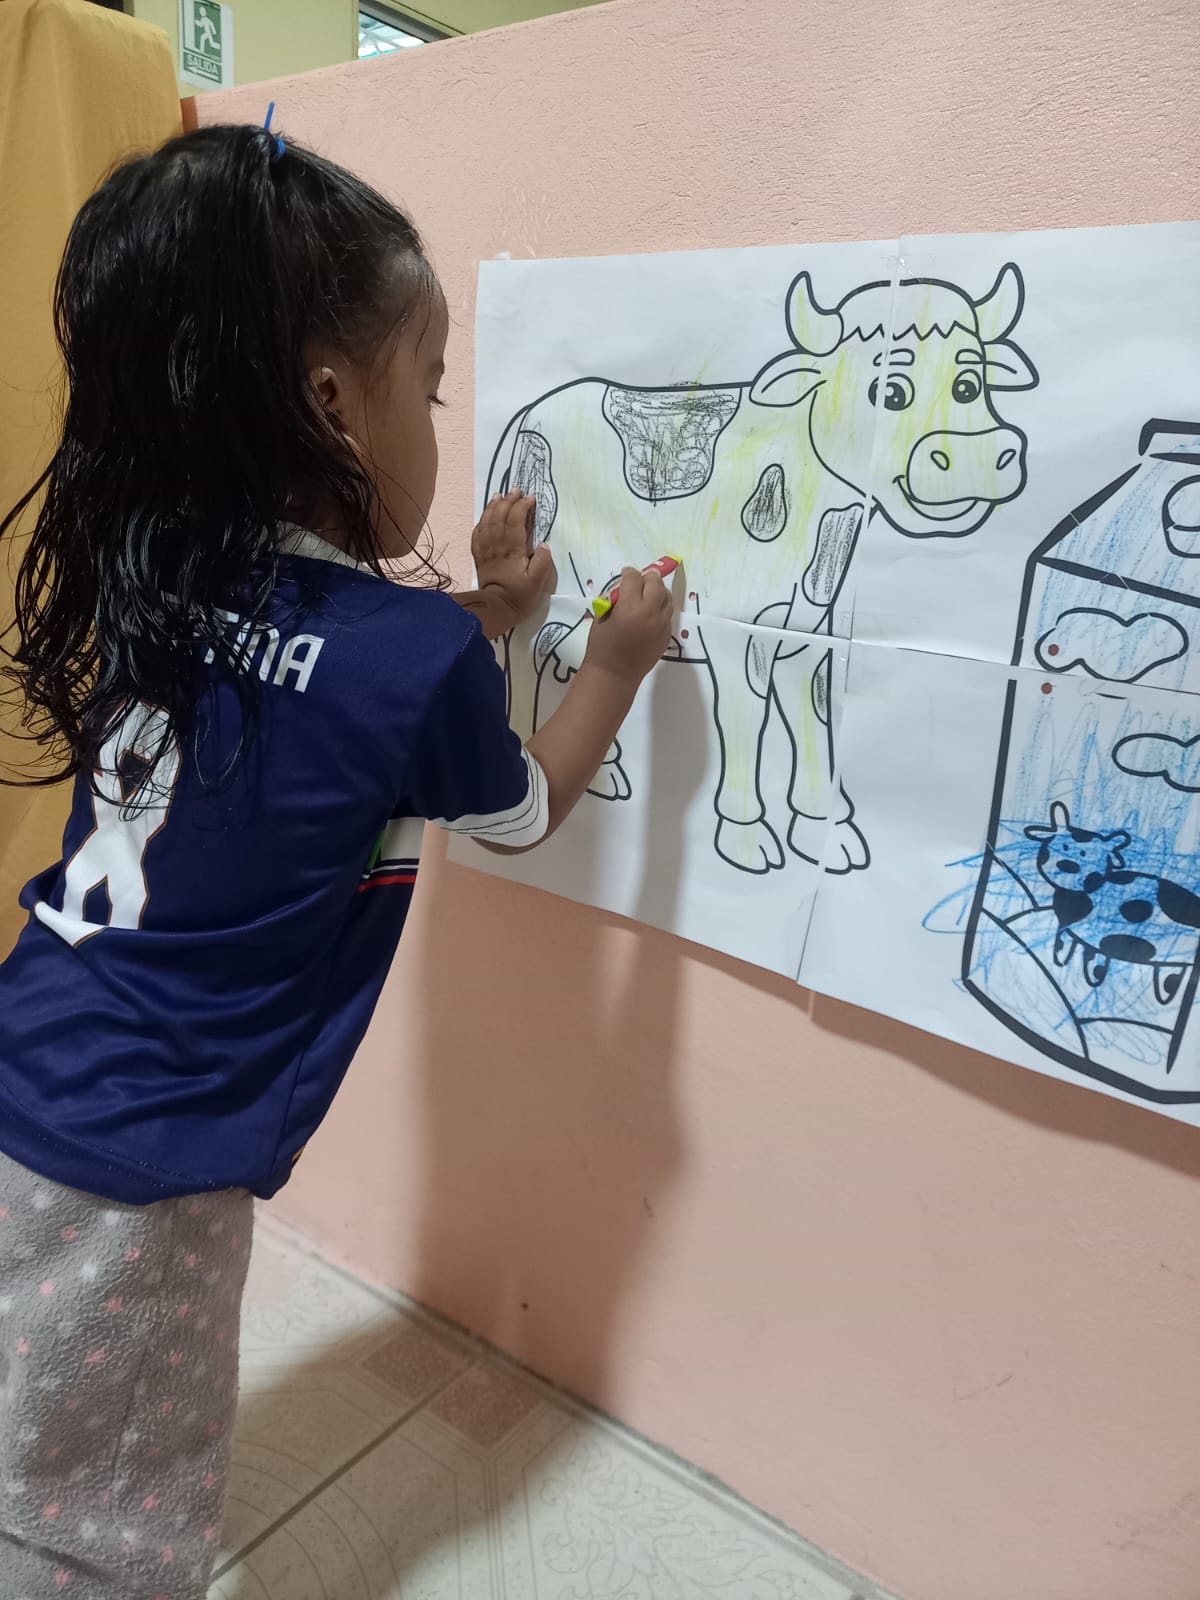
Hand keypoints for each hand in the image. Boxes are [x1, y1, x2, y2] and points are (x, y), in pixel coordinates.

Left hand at [471, 490, 555, 631]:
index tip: (530, 498)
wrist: (495, 609)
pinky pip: (477, 534)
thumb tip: (543, 544)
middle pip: (500, 517)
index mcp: (512, 550)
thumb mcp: (538, 582)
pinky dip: (481, 522)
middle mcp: (497, 546)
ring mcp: (486, 551)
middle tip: (515, 490)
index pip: (516, 521)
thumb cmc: (519, 596)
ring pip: (487, 523)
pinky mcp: (480, 557)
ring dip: (493, 507)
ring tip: (499, 496)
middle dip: (508, 501)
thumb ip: (542, 561)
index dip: (522, 507)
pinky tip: (485, 517)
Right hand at [584, 566, 673, 683]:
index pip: (634, 579)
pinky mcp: (666, 635)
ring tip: (649, 594)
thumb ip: (615, 600)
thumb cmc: (602, 646)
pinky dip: (660, 608)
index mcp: (630, 606)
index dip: (629, 573)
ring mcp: (661, 624)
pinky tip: (651, 613)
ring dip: (658, 592)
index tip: (626, 573)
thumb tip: (625, 589)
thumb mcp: (602, 617)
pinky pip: (667, 614)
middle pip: (656, 584)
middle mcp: (650, 612)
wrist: (615, 674)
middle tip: (642, 579)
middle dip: (649, 578)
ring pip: (667, 598)